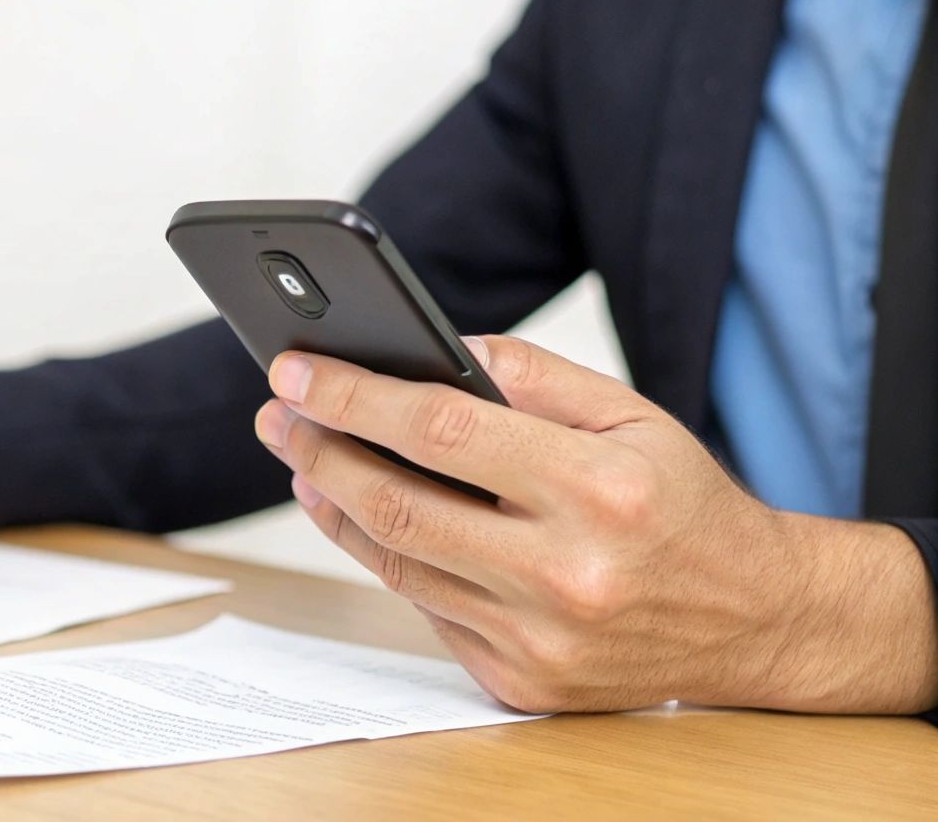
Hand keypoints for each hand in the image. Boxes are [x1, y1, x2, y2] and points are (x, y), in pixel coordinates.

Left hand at [255, 335, 937, 714]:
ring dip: (335, 506)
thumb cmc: (684, 505)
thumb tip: (437, 349)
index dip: (353, 397)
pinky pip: (426, 609)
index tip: (294, 369)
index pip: (439, 431)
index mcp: (598, 490)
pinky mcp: (521, 682)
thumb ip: (533, 376)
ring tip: (304, 459)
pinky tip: (358, 516)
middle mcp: (566, 574)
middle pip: (398, 506)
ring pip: (399, 563)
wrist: (755, 622)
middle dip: (319, 451)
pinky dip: (385, 558)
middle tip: (277, 415)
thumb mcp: (632, 415)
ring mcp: (539, 639)